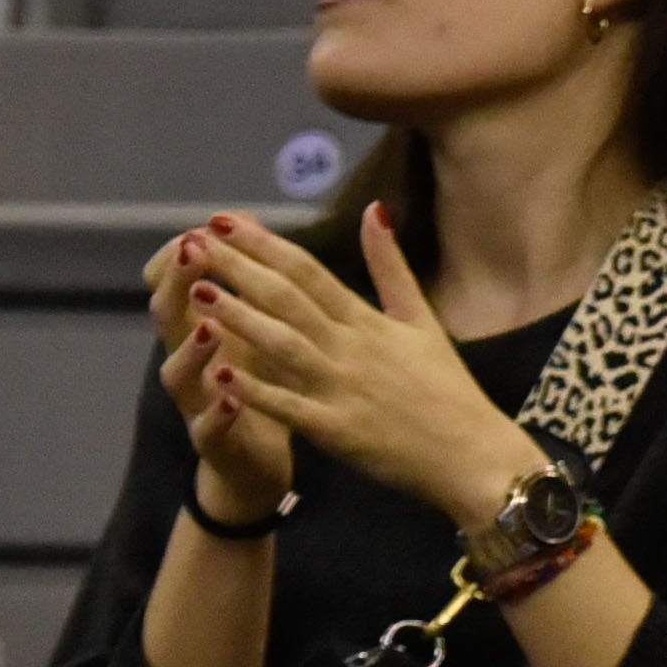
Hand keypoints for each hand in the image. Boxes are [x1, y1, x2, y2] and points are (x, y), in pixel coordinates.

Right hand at [150, 222, 296, 525]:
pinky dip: (218, 412)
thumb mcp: (255, 329)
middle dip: (177, 284)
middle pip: (169, 316)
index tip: (200, 227)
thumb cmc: (257, 387)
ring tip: (209, 327)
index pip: (175, 282)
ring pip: (176, 372)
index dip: (180, 255)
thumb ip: (246, 283)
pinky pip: (208, 428)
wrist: (256, 468)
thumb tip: (245, 221)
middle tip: (191, 252)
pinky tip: (233, 398)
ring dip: (192, 348)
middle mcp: (190, 361)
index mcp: (201, 329)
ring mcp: (197, 403)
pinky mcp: (215, 443)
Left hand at [182, 209, 544, 531]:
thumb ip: (391, 268)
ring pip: (283, 345)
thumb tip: (374, 210)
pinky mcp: (338, 431)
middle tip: (193, 243)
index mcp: (368, 321)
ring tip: (198, 294)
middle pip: (287, 299)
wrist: (473, 456)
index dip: (263, 244)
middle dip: (238, 269)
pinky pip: (290, 406)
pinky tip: (221, 371)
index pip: (308, 271)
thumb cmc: (446, 390)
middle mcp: (351, 348)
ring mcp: (343, 389)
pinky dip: (256, 389)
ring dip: (239, 319)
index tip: (224, 220)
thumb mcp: (422, 321)